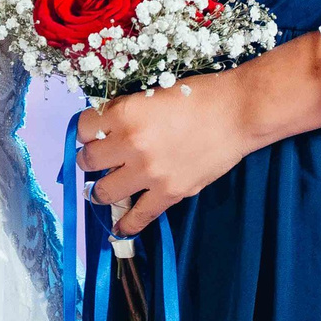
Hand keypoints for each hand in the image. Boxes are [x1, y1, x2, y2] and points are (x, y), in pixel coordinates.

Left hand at [74, 70, 257, 238]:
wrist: (237, 113)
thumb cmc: (197, 95)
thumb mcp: (152, 93)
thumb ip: (126, 112)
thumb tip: (104, 129)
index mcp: (125, 113)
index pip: (83, 128)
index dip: (85, 131)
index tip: (91, 134)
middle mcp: (132, 144)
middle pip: (88, 160)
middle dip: (88, 159)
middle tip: (95, 160)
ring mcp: (150, 173)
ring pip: (104, 191)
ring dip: (99, 189)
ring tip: (101, 189)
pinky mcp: (169, 193)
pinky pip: (138, 216)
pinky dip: (126, 224)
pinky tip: (118, 227)